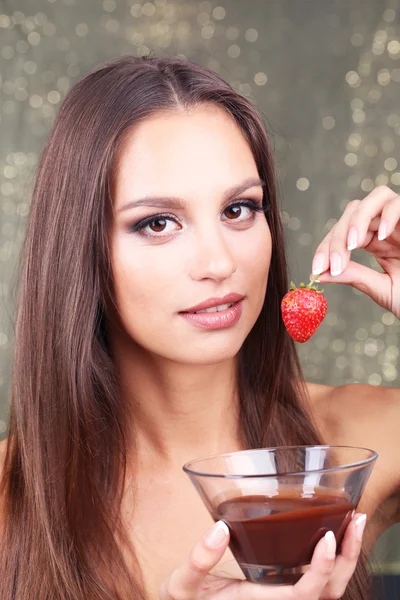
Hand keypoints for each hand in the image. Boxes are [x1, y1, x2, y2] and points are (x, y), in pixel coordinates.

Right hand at [159, 513, 366, 599]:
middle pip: (327, 595)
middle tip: (355, 519)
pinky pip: (315, 582)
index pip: (302, 596)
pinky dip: (331, 561)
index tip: (328, 538)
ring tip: (352, 521)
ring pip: (327, 591)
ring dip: (345, 560)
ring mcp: (279, 599)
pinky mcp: (277, 590)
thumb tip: (220, 528)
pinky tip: (332, 532)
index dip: (321, 570)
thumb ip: (198, 559)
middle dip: (347, 560)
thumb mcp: (181, 584)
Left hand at [310, 186, 399, 318]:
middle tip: (332, 263)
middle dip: (337, 237)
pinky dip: (389, 215)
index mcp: (376, 243)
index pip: (342, 234)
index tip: (315, 269)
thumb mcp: (383, 289)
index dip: (326, 248)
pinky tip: (380, 237)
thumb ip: (355, 277)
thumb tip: (321, 273)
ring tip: (352, 245)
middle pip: (353, 212)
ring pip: (376, 198)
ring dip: (358, 219)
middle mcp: (388, 227)